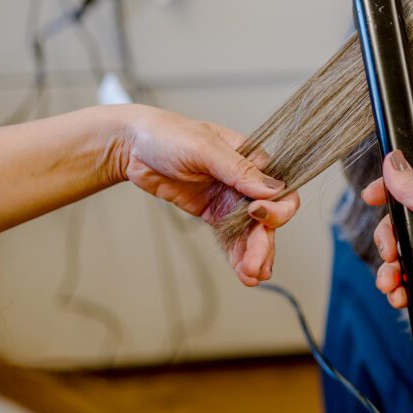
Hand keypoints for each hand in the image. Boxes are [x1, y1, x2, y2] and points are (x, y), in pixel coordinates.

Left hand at [116, 105, 299, 286]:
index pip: (280, 190)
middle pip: (267, 218)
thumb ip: (238, 169)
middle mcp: (246, 181)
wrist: (132, 146)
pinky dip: (237, 255)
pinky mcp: (213, 213)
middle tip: (254, 266)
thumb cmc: (168, 135)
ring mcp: (230, 199)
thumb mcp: (204, 147)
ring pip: (251, 233)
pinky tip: (242, 273)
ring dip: (253, 255)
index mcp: (253, 159)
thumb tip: (271, 189)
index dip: (276, 208)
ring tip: (250, 277)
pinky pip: (231, 237)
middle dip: (263, 243)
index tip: (257, 215)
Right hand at [361, 151, 412, 340]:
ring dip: (389, 269)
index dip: (392, 188)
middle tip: (389, 251)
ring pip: (400, 254)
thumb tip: (394, 162)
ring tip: (391, 281)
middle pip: (402, 223)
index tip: (370, 196)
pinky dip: (398, 287)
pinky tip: (400, 294)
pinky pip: (405, 280)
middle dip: (387, 238)